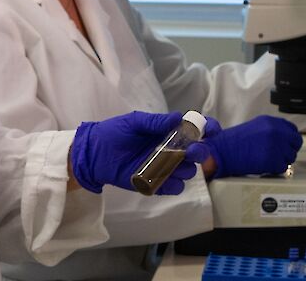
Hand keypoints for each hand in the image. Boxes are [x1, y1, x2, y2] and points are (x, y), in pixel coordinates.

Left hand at [69, 110, 210, 194]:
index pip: (196, 130)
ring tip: (170, 164)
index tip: (212, 130)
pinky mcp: (155, 184)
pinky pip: (173, 188)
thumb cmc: (114, 133)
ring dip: (185, 169)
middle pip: (197, 153)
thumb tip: (178, 118)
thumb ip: (155, 122)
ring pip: (188, 172)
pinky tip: (163, 179)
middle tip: (191, 150)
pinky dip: (172, 185)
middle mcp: (170, 150)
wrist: (93, 154)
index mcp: (168, 132)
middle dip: (200, 151)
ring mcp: (164, 168)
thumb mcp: (134, 122)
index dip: (208, 129)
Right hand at [206, 115, 300, 177]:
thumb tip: (283, 139)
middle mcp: (277, 132)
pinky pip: (283, 167)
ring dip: (282, 160)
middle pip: (296, 142)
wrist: (223, 152)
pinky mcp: (274, 160)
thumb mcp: (255, 127)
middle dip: (289, 149)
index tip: (286, 144)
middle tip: (280, 154)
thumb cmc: (234, 142)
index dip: (290, 139)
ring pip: (291, 156)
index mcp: (271, 122)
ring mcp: (277, 146)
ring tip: (267, 159)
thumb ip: (271, 130)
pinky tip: (265, 165)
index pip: (292, 130)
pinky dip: (275, 169)